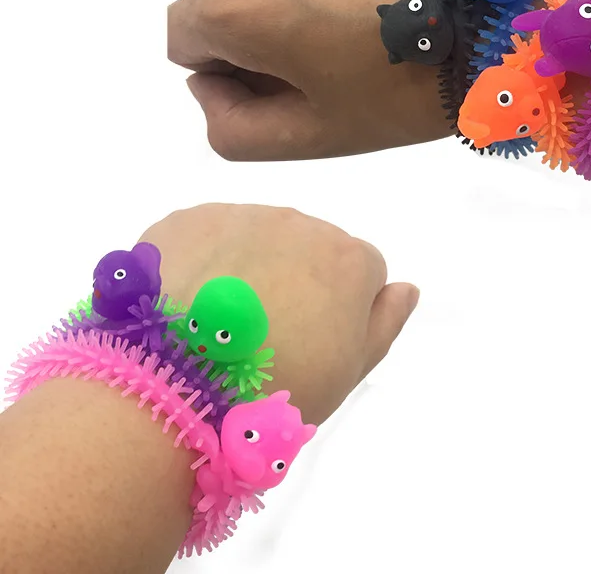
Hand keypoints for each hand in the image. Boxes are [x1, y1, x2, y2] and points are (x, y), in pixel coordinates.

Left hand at [138, 203, 419, 424]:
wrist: (173, 384)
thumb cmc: (276, 388)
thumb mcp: (347, 371)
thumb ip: (385, 323)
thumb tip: (406, 287)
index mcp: (348, 259)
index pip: (364, 271)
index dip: (343, 309)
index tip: (313, 341)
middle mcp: (299, 222)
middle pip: (311, 248)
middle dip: (297, 279)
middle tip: (266, 335)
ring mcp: (240, 214)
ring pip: (259, 236)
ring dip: (251, 266)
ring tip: (221, 321)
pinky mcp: (188, 218)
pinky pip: (209, 234)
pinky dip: (204, 260)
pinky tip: (185, 303)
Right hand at [168, 0, 474, 160]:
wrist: (502, 26)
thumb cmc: (404, 92)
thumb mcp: (311, 136)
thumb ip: (230, 127)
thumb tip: (208, 82)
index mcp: (234, 5)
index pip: (184, 37)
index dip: (227, 69)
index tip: (284, 79)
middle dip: (253, 23)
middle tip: (327, 51)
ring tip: (359, 13)